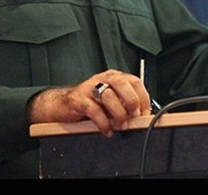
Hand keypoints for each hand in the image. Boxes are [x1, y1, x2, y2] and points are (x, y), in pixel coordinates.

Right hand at [27, 69, 151, 136]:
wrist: (62, 104)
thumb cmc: (89, 102)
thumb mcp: (109, 100)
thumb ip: (123, 103)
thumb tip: (141, 116)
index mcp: (114, 77)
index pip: (134, 81)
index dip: (143, 97)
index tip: (145, 112)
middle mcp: (103, 79)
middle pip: (123, 83)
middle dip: (132, 101)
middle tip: (134, 116)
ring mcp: (89, 88)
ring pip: (109, 96)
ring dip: (118, 114)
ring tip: (120, 126)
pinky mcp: (79, 99)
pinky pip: (94, 111)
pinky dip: (103, 123)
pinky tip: (106, 130)